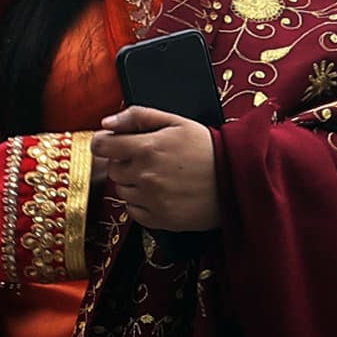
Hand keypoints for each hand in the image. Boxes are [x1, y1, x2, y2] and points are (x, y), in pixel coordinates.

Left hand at [90, 106, 220, 230]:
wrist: (236, 179)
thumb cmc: (207, 148)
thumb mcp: (175, 121)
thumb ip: (138, 116)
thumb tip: (107, 123)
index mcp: (146, 148)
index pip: (101, 146)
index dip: (105, 143)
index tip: (112, 143)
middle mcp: (144, 176)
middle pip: (112, 169)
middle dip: (123, 162)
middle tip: (147, 158)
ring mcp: (151, 200)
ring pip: (121, 191)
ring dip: (132, 183)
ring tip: (157, 176)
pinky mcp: (159, 219)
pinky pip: (133, 211)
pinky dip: (141, 203)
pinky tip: (160, 193)